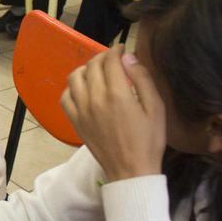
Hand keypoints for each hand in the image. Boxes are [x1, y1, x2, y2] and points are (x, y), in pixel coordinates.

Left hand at [60, 46, 165, 180]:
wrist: (131, 171)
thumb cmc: (149, 140)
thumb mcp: (156, 108)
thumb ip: (142, 79)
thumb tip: (129, 58)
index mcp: (117, 94)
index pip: (110, 60)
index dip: (116, 50)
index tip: (122, 50)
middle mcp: (95, 98)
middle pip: (92, 66)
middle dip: (102, 57)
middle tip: (112, 60)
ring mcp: (81, 110)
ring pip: (74, 77)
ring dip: (85, 69)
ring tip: (97, 72)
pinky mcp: (74, 121)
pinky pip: (65, 97)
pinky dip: (72, 88)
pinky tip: (83, 89)